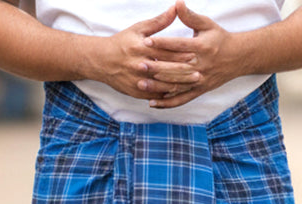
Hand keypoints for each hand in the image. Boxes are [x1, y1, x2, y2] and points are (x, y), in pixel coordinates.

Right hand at [87, 5, 202, 100]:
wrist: (101, 61)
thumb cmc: (122, 42)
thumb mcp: (139, 28)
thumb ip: (159, 21)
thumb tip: (176, 8)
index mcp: (141, 48)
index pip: (164, 51)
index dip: (180, 54)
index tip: (196, 54)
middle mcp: (139, 65)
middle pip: (165, 70)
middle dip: (183, 73)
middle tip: (200, 74)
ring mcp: (137, 81)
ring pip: (162, 86)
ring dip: (178, 86)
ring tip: (192, 85)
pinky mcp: (136, 93)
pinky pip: (155, 96)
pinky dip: (167, 96)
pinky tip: (179, 94)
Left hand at [143, 0, 240, 107]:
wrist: (238, 58)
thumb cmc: (220, 38)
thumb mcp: (207, 24)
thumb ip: (190, 16)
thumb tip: (177, 3)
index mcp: (201, 47)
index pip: (178, 45)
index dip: (162, 43)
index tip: (146, 41)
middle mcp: (200, 66)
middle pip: (175, 68)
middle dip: (156, 67)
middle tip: (139, 65)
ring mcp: (199, 81)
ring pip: (176, 85)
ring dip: (158, 86)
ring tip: (141, 84)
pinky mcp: (199, 91)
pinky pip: (181, 99)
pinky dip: (167, 103)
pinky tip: (153, 103)